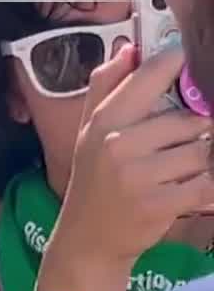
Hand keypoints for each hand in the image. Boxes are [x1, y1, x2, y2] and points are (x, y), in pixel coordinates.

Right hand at [51, 45, 213, 267]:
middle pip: (189, 119)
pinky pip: (205, 183)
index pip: (149, 76)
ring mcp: (139, 176)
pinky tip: (189, 190)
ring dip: (200, 161)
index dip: (176, 63)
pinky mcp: (160, 204)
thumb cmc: (93, 180)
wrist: (87, 240)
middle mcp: (118, 145)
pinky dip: (205, 187)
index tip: (186, 61)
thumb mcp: (88, 132)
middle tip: (177, 146)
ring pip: (201, 151)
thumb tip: (129, 49)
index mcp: (103, 121)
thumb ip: (106, 88)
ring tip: (180, 171)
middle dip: (195, 132)